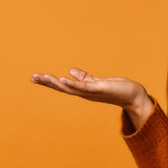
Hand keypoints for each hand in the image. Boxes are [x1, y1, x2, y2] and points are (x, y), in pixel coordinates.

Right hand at [31, 68, 153, 128]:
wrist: (134, 96)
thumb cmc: (118, 89)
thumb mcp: (98, 82)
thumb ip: (85, 78)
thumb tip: (71, 71)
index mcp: (84, 90)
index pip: (64, 86)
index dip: (50, 82)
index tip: (36, 77)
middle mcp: (85, 93)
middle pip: (63, 88)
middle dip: (48, 83)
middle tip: (33, 77)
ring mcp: (92, 92)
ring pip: (70, 88)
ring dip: (56, 83)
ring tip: (44, 77)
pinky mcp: (100, 89)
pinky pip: (84, 87)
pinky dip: (73, 83)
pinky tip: (64, 78)